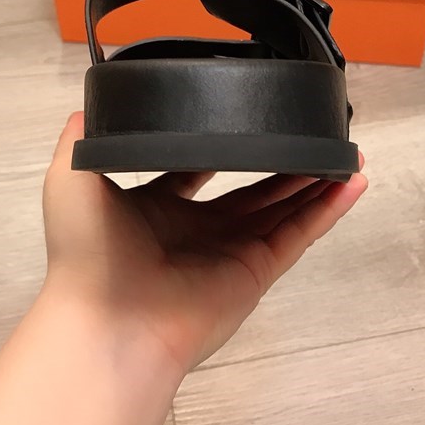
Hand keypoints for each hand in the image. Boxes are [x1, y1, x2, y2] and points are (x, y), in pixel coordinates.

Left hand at [43, 113, 366, 373]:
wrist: (107, 319)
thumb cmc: (85, 254)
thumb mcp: (72, 178)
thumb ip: (83, 138)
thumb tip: (85, 105)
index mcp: (155, 209)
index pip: (196, 171)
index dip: (220, 145)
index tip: (242, 118)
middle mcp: (196, 231)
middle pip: (250, 190)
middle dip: (280, 163)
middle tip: (306, 133)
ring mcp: (229, 253)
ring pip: (283, 209)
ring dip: (313, 180)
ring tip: (343, 151)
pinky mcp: (256, 272)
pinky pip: (300, 234)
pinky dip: (329, 209)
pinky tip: (352, 181)